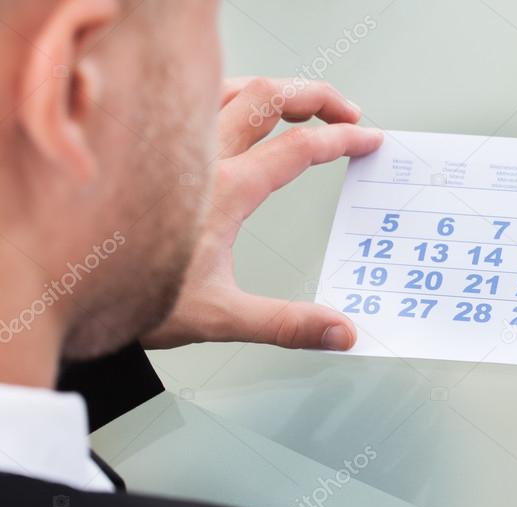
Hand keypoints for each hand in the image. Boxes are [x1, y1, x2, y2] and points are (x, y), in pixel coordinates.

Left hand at [142, 77, 383, 350]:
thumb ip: (286, 324)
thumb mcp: (220, 318)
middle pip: (268, 98)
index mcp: (226, 192)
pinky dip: (236, 95)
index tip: (368, 140)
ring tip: (306, 104)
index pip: (299, 148)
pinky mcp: (158, 155)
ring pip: (232, 89)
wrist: (71, 291)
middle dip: (317, 97)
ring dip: (277, 90)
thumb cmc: (135, 299)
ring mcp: (178, 152)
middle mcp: (202, 161)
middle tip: (348, 113)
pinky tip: (242, 109)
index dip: (342, 140)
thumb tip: (339, 331)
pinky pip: (201, 101)